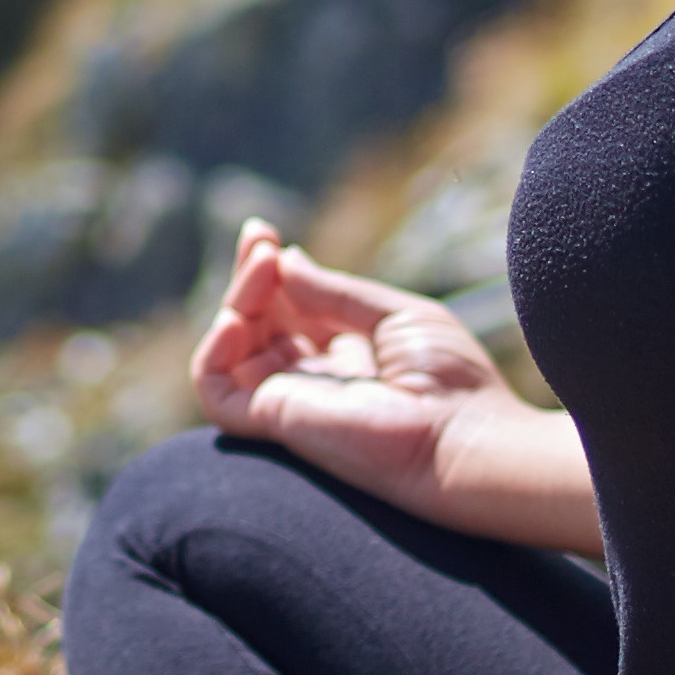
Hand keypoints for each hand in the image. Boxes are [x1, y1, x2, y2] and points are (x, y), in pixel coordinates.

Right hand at [191, 223, 513, 512]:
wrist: (462, 440)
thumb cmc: (450, 382)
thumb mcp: (395, 315)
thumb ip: (335, 292)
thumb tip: (286, 259)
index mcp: (346, 356)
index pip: (289, 309)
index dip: (271, 271)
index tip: (266, 234)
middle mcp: (313, 380)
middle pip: (257, 322)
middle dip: (250, 276)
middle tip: (259, 239)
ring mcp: (290, 402)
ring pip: (233, 348)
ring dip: (236, 300)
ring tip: (262, 269)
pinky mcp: (274, 423)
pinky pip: (215, 389)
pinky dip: (212, 351)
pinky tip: (237, 319)